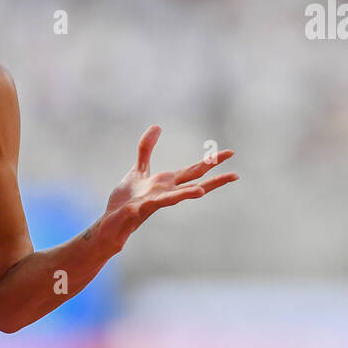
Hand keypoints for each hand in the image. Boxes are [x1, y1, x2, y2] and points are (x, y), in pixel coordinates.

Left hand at [92, 125, 237, 254]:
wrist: (113, 222)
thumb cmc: (127, 199)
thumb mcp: (138, 169)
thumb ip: (147, 148)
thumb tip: (157, 126)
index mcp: (167, 183)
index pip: (194, 170)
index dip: (212, 161)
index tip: (230, 153)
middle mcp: (166, 192)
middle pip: (193, 184)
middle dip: (213, 179)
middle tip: (235, 175)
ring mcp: (155, 201)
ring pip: (176, 197)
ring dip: (188, 194)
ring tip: (203, 193)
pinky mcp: (139, 208)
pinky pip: (152, 203)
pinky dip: (162, 200)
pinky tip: (167, 201)